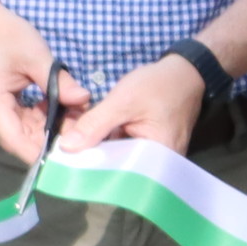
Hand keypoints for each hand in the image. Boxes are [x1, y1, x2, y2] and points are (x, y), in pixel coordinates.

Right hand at [0, 4, 65, 163]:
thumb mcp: (35, 54)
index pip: (16, 142)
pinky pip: (15, 125)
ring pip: (19, 135)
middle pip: (19, 141)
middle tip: (81, 125)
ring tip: (72, 115)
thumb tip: (84, 100)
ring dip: (45, 129)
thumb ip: (59, 82)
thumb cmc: (4, 35)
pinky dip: (36, 121)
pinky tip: (55, 109)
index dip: (43, 152)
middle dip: (51, 138)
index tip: (72, 151)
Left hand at [57, 50, 212, 157]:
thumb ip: (95, 124)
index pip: (116, 172)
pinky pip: (123, 150)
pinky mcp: (147, 149)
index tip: (61, 156)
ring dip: (96, 147)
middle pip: (115, 168)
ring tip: (71, 137)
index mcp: (157, 160)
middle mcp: (158, 167)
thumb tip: (65, 147)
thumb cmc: (160, 85)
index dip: (87, 166)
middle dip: (89, 155)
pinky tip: (89, 133)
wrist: (185, 72)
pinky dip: (107, 141)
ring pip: (117, 158)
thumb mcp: (124, 101)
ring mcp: (153, 159)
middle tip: (62, 143)